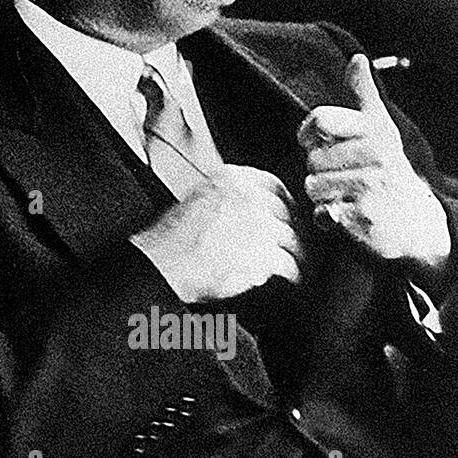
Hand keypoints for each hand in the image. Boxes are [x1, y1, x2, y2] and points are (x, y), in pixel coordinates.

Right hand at [131, 165, 303, 302]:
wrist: (162, 264)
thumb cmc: (171, 241)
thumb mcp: (199, 201)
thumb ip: (229, 199)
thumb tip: (252, 213)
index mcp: (230, 179)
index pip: (272, 184)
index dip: (284, 203)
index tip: (288, 216)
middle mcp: (248, 196)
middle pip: (285, 213)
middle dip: (291, 231)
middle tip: (293, 245)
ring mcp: (257, 223)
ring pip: (289, 238)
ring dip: (295, 253)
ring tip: (295, 265)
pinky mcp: (263, 252)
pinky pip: (287, 263)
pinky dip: (292, 273)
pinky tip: (291, 278)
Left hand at [297, 53, 450, 275]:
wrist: (418, 221)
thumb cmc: (388, 168)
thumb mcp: (379, 128)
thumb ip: (363, 93)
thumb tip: (358, 58)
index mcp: (375, 130)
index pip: (319, 119)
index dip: (309, 133)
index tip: (318, 142)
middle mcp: (377, 155)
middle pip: (311, 157)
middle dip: (320, 169)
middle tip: (345, 176)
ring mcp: (372, 186)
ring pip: (312, 185)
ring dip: (323, 194)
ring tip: (347, 194)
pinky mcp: (364, 217)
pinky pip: (321, 212)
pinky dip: (328, 217)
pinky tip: (348, 214)